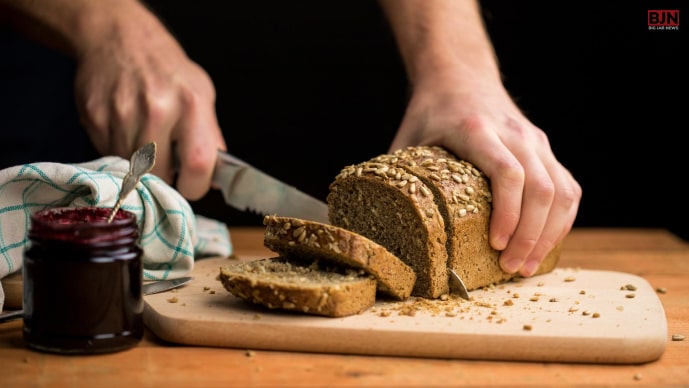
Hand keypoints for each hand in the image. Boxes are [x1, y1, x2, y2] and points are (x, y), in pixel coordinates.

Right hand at [72, 4, 224, 199]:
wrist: (120, 38)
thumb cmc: (168, 70)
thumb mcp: (202, 94)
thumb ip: (209, 136)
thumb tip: (214, 177)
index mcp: (192, 104)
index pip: (198, 164)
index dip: (196, 186)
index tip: (192, 185)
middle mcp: (158, 109)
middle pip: (161, 175)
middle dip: (166, 180)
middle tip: (168, 168)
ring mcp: (123, 114)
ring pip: (133, 170)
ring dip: (141, 167)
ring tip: (147, 143)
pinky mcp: (96, 118)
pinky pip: (110, 156)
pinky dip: (121, 153)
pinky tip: (127, 131)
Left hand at [389, 74, 581, 276]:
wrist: (460, 76)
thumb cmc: (431, 113)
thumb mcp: (408, 139)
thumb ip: (397, 177)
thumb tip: (377, 223)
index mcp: (477, 130)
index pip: (508, 172)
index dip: (508, 213)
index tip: (495, 244)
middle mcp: (514, 133)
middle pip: (540, 187)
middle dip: (530, 235)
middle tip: (511, 268)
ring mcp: (535, 140)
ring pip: (561, 190)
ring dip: (549, 233)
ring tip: (528, 265)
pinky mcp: (546, 149)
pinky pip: (567, 187)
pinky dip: (562, 219)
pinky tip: (547, 243)